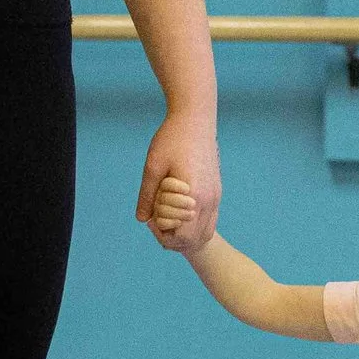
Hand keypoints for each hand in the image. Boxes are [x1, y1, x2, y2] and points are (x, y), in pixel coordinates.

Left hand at [137, 112, 220, 250]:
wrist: (196, 119)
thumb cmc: (172, 139)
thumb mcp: (152, 166)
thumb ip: (147, 195)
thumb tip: (142, 219)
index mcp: (193, 196)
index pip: (181, 236)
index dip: (162, 233)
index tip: (151, 217)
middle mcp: (209, 200)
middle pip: (194, 239)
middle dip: (173, 236)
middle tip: (157, 220)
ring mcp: (215, 197)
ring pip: (204, 232)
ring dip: (186, 233)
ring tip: (167, 217)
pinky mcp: (216, 191)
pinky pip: (210, 220)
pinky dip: (195, 225)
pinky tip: (179, 213)